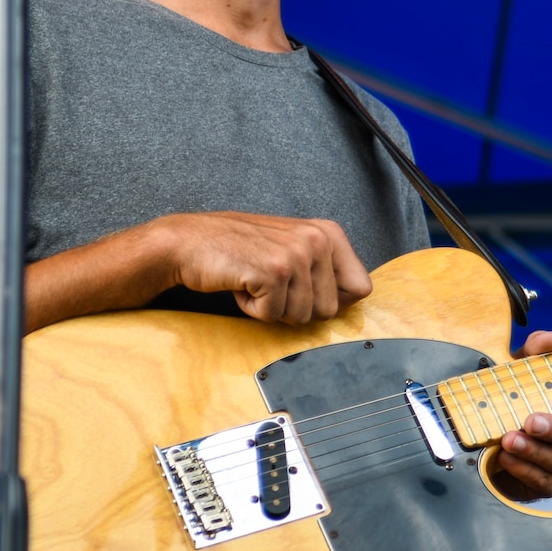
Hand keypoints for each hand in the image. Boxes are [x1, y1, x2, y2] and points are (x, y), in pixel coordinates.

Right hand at [155, 212, 370, 324]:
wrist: (190, 242)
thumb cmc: (241, 250)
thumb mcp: (294, 249)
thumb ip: (325, 269)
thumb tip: (356, 299)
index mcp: (329, 233)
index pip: (360, 289)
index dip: (331, 302)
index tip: (303, 291)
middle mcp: (318, 240)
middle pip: (329, 311)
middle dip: (296, 308)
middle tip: (270, 283)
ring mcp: (297, 254)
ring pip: (301, 317)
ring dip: (272, 308)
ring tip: (255, 281)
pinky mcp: (273, 272)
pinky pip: (272, 316)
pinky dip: (252, 310)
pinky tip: (242, 284)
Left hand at [490, 330, 551, 499]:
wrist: (497, 439)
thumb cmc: (523, 398)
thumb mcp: (525, 370)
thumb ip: (537, 351)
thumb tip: (551, 339)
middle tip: (531, 420)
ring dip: (535, 451)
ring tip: (508, 438)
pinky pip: (546, 482)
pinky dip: (525, 469)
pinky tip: (506, 456)